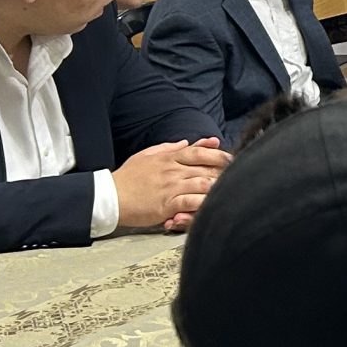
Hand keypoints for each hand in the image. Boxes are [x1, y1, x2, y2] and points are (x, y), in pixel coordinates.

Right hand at [115, 139, 231, 231]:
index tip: (232, 159)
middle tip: (237, 178)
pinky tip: (213, 205)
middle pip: (206, 168)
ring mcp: (171, 187)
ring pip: (203, 183)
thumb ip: (169, 147)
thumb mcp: (147, 155)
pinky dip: (204, 203)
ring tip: (229, 191)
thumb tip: (187, 142)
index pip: (200, 152)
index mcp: (169, 157)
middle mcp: (173, 170)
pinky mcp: (167, 204)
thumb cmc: (127, 178)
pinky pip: (192, 202)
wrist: (110, 196)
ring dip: (217, 188)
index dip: (219, 155)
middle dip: (223, 173)